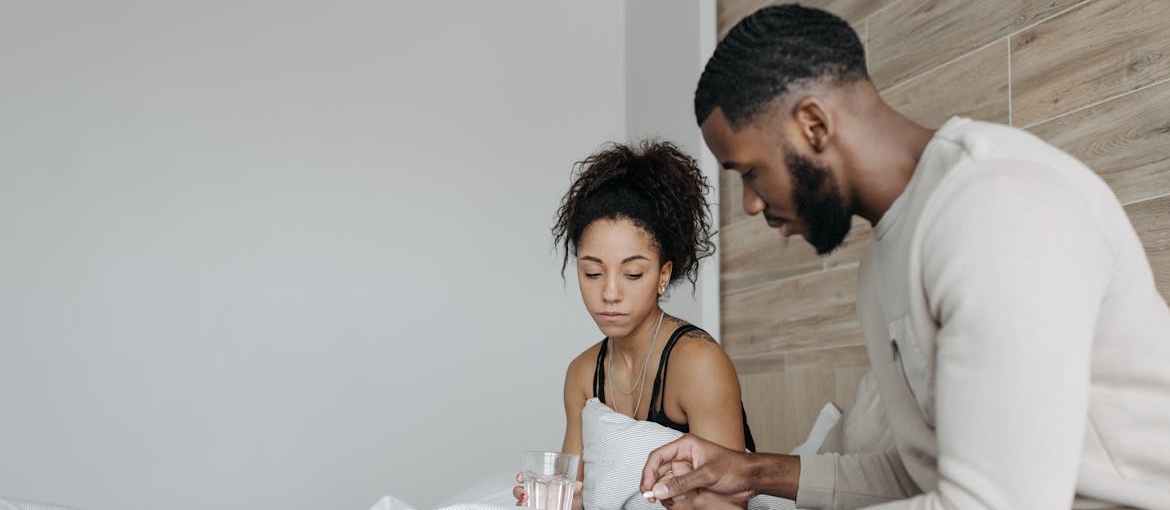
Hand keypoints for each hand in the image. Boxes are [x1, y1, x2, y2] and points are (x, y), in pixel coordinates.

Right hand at [514, 472, 582, 509]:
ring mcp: (534, 504)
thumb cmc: (572, 500)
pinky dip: (523, 509)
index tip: (520, 477)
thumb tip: (578, 485)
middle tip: (524, 494)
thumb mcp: (575, 493)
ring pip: (520, 502)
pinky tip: (528, 508)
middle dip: (518, 491)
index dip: (521, 476)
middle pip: (519, 490)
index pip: (527, 477)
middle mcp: (536, 494)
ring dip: (520, 503)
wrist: (572, 509)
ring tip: (525, 504)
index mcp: (543, 484)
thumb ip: (576, 489)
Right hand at [640, 434, 756, 508]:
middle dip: (654, 485)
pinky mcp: (692, 483)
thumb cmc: (734, 467)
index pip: (658, 457)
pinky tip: (678, 503)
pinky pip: (676, 491)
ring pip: (666, 483)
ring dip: (665, 493)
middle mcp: (684, 458)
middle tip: (652, 498)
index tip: (646, 487)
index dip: (648, 472)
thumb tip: (659, 490)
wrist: (751, 478)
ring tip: (670, 501)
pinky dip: (674, 498)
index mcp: (686, 446)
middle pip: (659, 471)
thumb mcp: (707, 474)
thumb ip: (682, 483)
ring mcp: (687, 471)